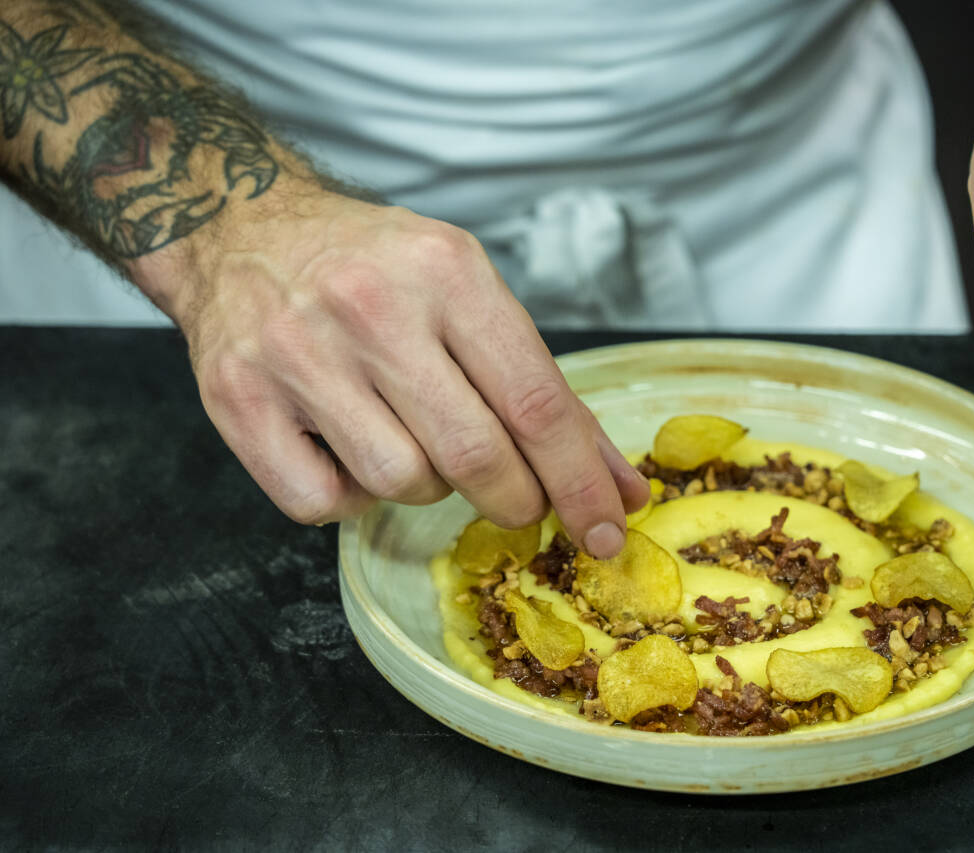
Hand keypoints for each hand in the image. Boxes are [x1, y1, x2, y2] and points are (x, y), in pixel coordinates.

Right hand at [135, 189, 649, 554]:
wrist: (242, 229)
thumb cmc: (375, 268)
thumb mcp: (469, 293)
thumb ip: (542, 389)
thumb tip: (616, 487)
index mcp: (447, 273)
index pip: (536, 403)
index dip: (580, 481)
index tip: (606, 530)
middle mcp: (371, 309)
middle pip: (475, 455)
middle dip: (515, 498)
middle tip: (517, 498)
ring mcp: (298, 355)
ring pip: (402, 484)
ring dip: (426, 485)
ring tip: (411, 438)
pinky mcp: (238, 400)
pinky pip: (321, 503)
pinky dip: (350, 498)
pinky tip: (349, 452)